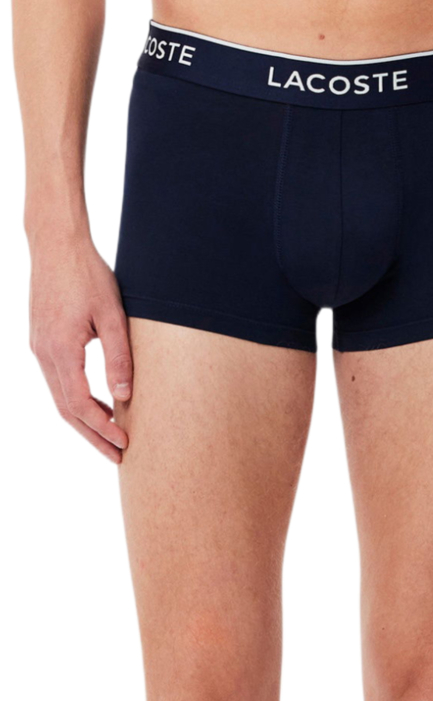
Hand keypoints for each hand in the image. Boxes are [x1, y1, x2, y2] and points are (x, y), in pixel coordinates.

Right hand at [28, 230, 131, 462]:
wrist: (55, 243)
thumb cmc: (87, 273)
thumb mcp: (113, 315)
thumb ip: (119, 357)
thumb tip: (125, 396)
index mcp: (61, 349)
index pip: (80, 404)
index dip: (102, 428)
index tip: (124, 444)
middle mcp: (44, 352)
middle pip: (66, 410)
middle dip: (92, 436)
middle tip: (118, 456)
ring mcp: (39, 347)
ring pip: (60, 398)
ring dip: (84, 420)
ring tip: (112, 436)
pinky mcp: (41, 340)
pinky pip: (58, 381)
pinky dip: (76, 399)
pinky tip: (98, 404)